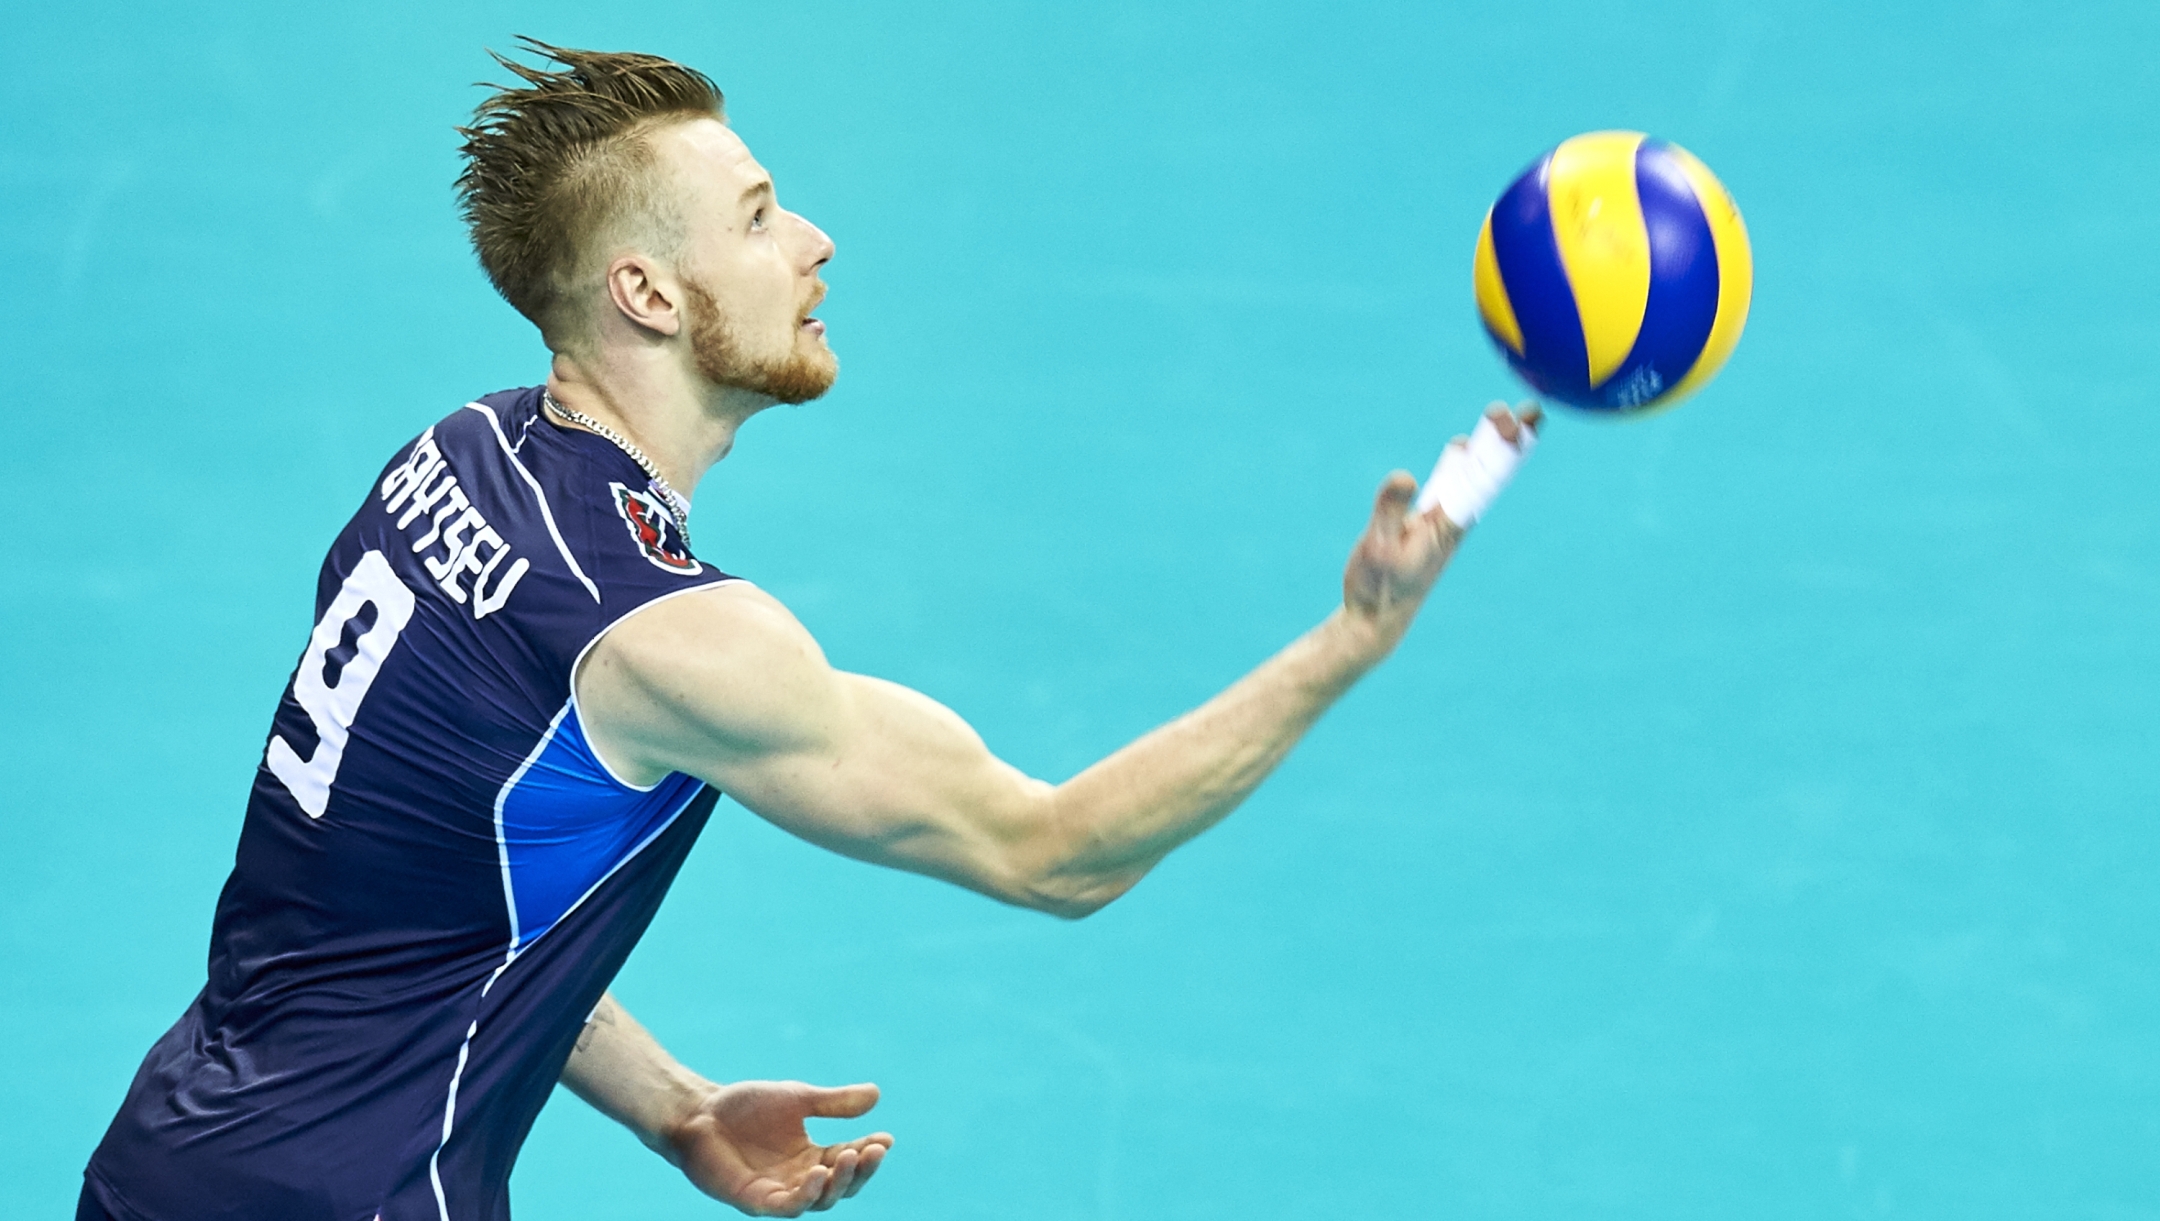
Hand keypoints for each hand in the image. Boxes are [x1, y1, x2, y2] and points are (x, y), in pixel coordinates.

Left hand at [663, 1079, 893, 1215]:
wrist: (699, 1112)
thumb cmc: (745, 1107)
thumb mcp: (798, 1098)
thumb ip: (834, 1102)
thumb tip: (876, 1095)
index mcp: (810, 1157)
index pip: (847, 1159)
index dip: (868, 1152)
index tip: (886, 1138)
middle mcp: (798, 1179)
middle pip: (839, 1186)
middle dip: (860, 1171)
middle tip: (873, 1150)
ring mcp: (777, 1192)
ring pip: (818, 1200)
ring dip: (837, 1183)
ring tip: (849, 1157)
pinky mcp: (754, 1200)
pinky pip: (786, 1206)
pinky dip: (805, 1194)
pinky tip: (817, 1172)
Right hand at [1341, 401, 1539, 646]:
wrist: (1376, 619)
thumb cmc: (1378, 587)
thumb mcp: (1378, 548)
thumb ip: (1390, 512)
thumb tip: (1405, 476)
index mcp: (1451, 523)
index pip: (1488, 476)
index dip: (1506, 446)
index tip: (1519, 420)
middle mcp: (1455, 518)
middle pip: (1490, 471)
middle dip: (1508, 438)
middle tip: (1527, 407)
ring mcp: (1442, 520)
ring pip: (1473, 476)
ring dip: (1488, 446)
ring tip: (1504, 417)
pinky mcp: (1427, 524)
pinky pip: (1452, 485)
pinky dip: (1461, 462)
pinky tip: (1462, 447)